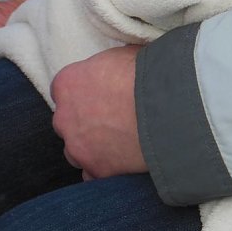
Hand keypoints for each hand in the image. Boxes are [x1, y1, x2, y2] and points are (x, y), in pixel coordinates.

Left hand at [51, 45, 146, 180]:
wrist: (167, 106)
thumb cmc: (146, 73)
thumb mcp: (123, 55)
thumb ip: (109, 67)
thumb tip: (117, 70)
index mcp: (68, 83)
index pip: (64, 90)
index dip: (84, 93)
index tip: (101, 95)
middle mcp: (64, 117)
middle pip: (67, 122)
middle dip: (85, 121)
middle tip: (113, 119)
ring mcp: (78, 147)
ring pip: (76, 150)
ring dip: (92, 147)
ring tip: (120, 142)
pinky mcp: (97, 171)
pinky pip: (92, 175)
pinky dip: (104, 169)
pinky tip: (123, 161)